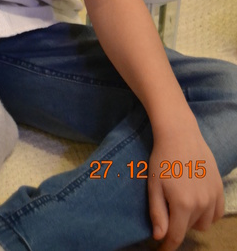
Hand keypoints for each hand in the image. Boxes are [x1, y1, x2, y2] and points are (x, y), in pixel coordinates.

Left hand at [148, 124, 224, 249]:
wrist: (180, 134)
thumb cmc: (162, 159)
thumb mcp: (154, 185)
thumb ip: (158, 213)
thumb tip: (160, 237)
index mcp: (183, 205)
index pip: (176, 236)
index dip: (168, 246)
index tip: (162, 249)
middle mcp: (202, 204)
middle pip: (190, 229)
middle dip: (179, 224)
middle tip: (169, 207)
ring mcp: (213, 196)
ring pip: (205, 223)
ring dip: (194, 219)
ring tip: (183, 202)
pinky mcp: (220, 188)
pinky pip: (217, 213)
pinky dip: (208, 213)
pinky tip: (198, 202)